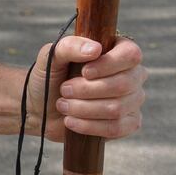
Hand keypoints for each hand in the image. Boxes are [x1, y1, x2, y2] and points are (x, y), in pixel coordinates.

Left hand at [29, 35, 144, 141]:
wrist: (41, 106)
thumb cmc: (51, 77)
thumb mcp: (52, 56)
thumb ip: (69, 46)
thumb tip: (95, 49)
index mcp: (119, 51)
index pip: (131, 55)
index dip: (109, 65)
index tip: (84, 72)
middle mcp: (133, 75)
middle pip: (124, 84)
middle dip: (87, 90)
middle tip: (65, 90)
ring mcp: (133, 100)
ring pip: (117, 108)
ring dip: (83, 108)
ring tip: (63, 105)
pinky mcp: (129, 123)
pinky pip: (117, 128)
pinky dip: (88, 126)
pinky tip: (70, 121)